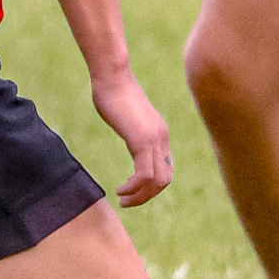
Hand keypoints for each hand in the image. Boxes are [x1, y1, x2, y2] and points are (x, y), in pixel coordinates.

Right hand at [91, 71, 171, 206]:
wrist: (112, 76)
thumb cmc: (112, 91)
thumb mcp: (127, 115)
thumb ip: (133, 128)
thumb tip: (129, 131)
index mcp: (160, 134)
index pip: (166, 167)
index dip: (152, 184)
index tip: (134, 190)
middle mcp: (162, 138)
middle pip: (166, 179)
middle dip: (148, 195)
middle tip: (128, 202)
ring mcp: (154, 140)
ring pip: (158, 180)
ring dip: (141, 195)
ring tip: (124, 201)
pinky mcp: (141, 140)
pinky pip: (145, 174)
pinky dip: (134, 187)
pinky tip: (121, 190)